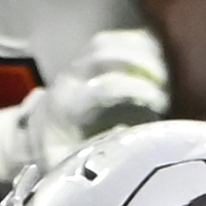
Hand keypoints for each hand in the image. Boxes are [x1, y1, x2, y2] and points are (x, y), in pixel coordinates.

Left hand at [0, 30, 170, 178]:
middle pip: (106, 54)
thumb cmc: (58, 156)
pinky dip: (139, 42)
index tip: (161, 104)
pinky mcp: (87, 57)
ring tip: (170, 67)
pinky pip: (113, 38)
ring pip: (109, 41)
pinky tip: (161, 54)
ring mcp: (77, 63)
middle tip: (170, 83)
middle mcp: (69, 78)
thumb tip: (128, 136)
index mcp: (65, 106)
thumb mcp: (71, 167)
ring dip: (142, 49)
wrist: (35, 139)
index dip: (136, 90)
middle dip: (143, 64)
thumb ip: (97, 153)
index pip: (104, 87)